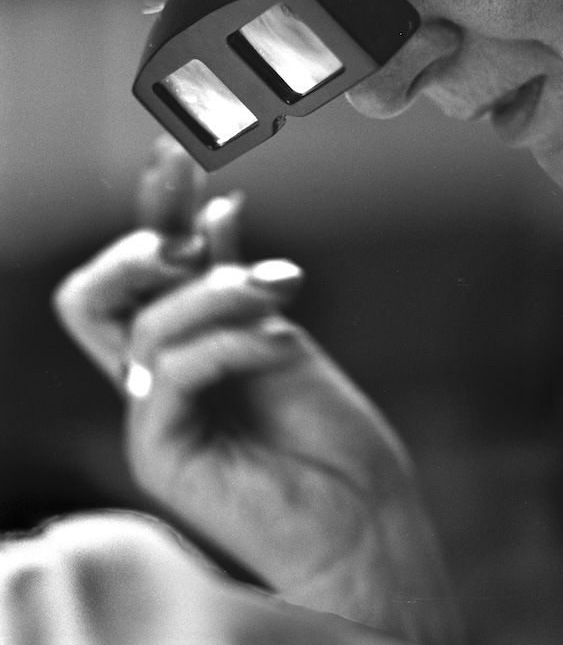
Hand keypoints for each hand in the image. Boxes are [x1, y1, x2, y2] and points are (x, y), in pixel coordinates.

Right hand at [53, 136, 461, 644]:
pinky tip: (281, 342)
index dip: (148, 212)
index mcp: (178, 349)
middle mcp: (152, 378)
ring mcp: (152, 417)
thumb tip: (218, 209)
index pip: (135, 274)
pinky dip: (228, 342)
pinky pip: (170, 373)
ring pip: (144, 327)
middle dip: (141, 248)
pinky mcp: (160, 452)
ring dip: (215, 297)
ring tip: (277, 293)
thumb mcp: (276, 331)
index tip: (175, 158)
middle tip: (195, 247)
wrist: (362, 514)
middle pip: (90, 298)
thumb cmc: (327, 431)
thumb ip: (236, 280)